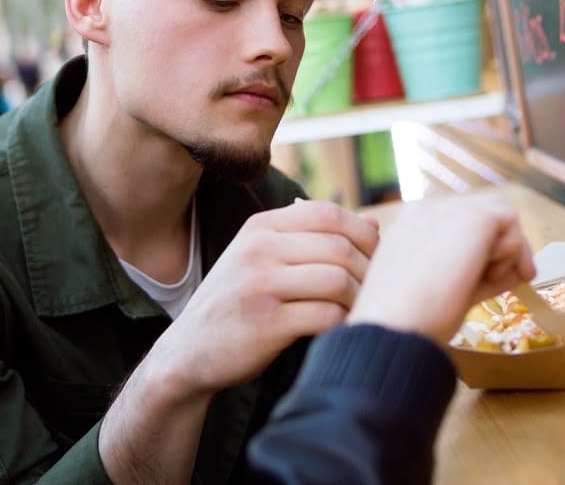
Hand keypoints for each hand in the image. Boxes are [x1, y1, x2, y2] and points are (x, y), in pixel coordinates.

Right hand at [146, 199, 379, 396]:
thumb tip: (374, 224)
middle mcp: (258, 250)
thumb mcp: (262, 259)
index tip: (374, 257)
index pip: (327, 213)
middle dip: (368, 269)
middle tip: (376, 290)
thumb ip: (312, 240)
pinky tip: (341, 329)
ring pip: (337, 280)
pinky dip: (344, 323)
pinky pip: (326, 316)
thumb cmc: (236, 304)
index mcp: (259, 227)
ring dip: (358, 298)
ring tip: (359, 310)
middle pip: (339, 246)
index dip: (362, 233)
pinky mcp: (266, 324)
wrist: (188, 352)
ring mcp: (260, 286)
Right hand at [345, 192, 534, 345]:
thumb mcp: (442, 290)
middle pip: (483, 213)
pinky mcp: (476, 216)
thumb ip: (474, 274)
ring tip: (491, 281)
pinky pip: (510, 224)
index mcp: (411, 226)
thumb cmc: (410, 319)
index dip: (482, 248)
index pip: (459, 224)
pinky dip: (512, 252)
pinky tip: (490, 276)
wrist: (395, 323)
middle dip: (502, 244)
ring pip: (500, 215)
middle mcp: (429, 209)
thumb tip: (514, 272)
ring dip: (506, 248)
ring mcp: (451, 208)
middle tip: (516, 278)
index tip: (489, 277)